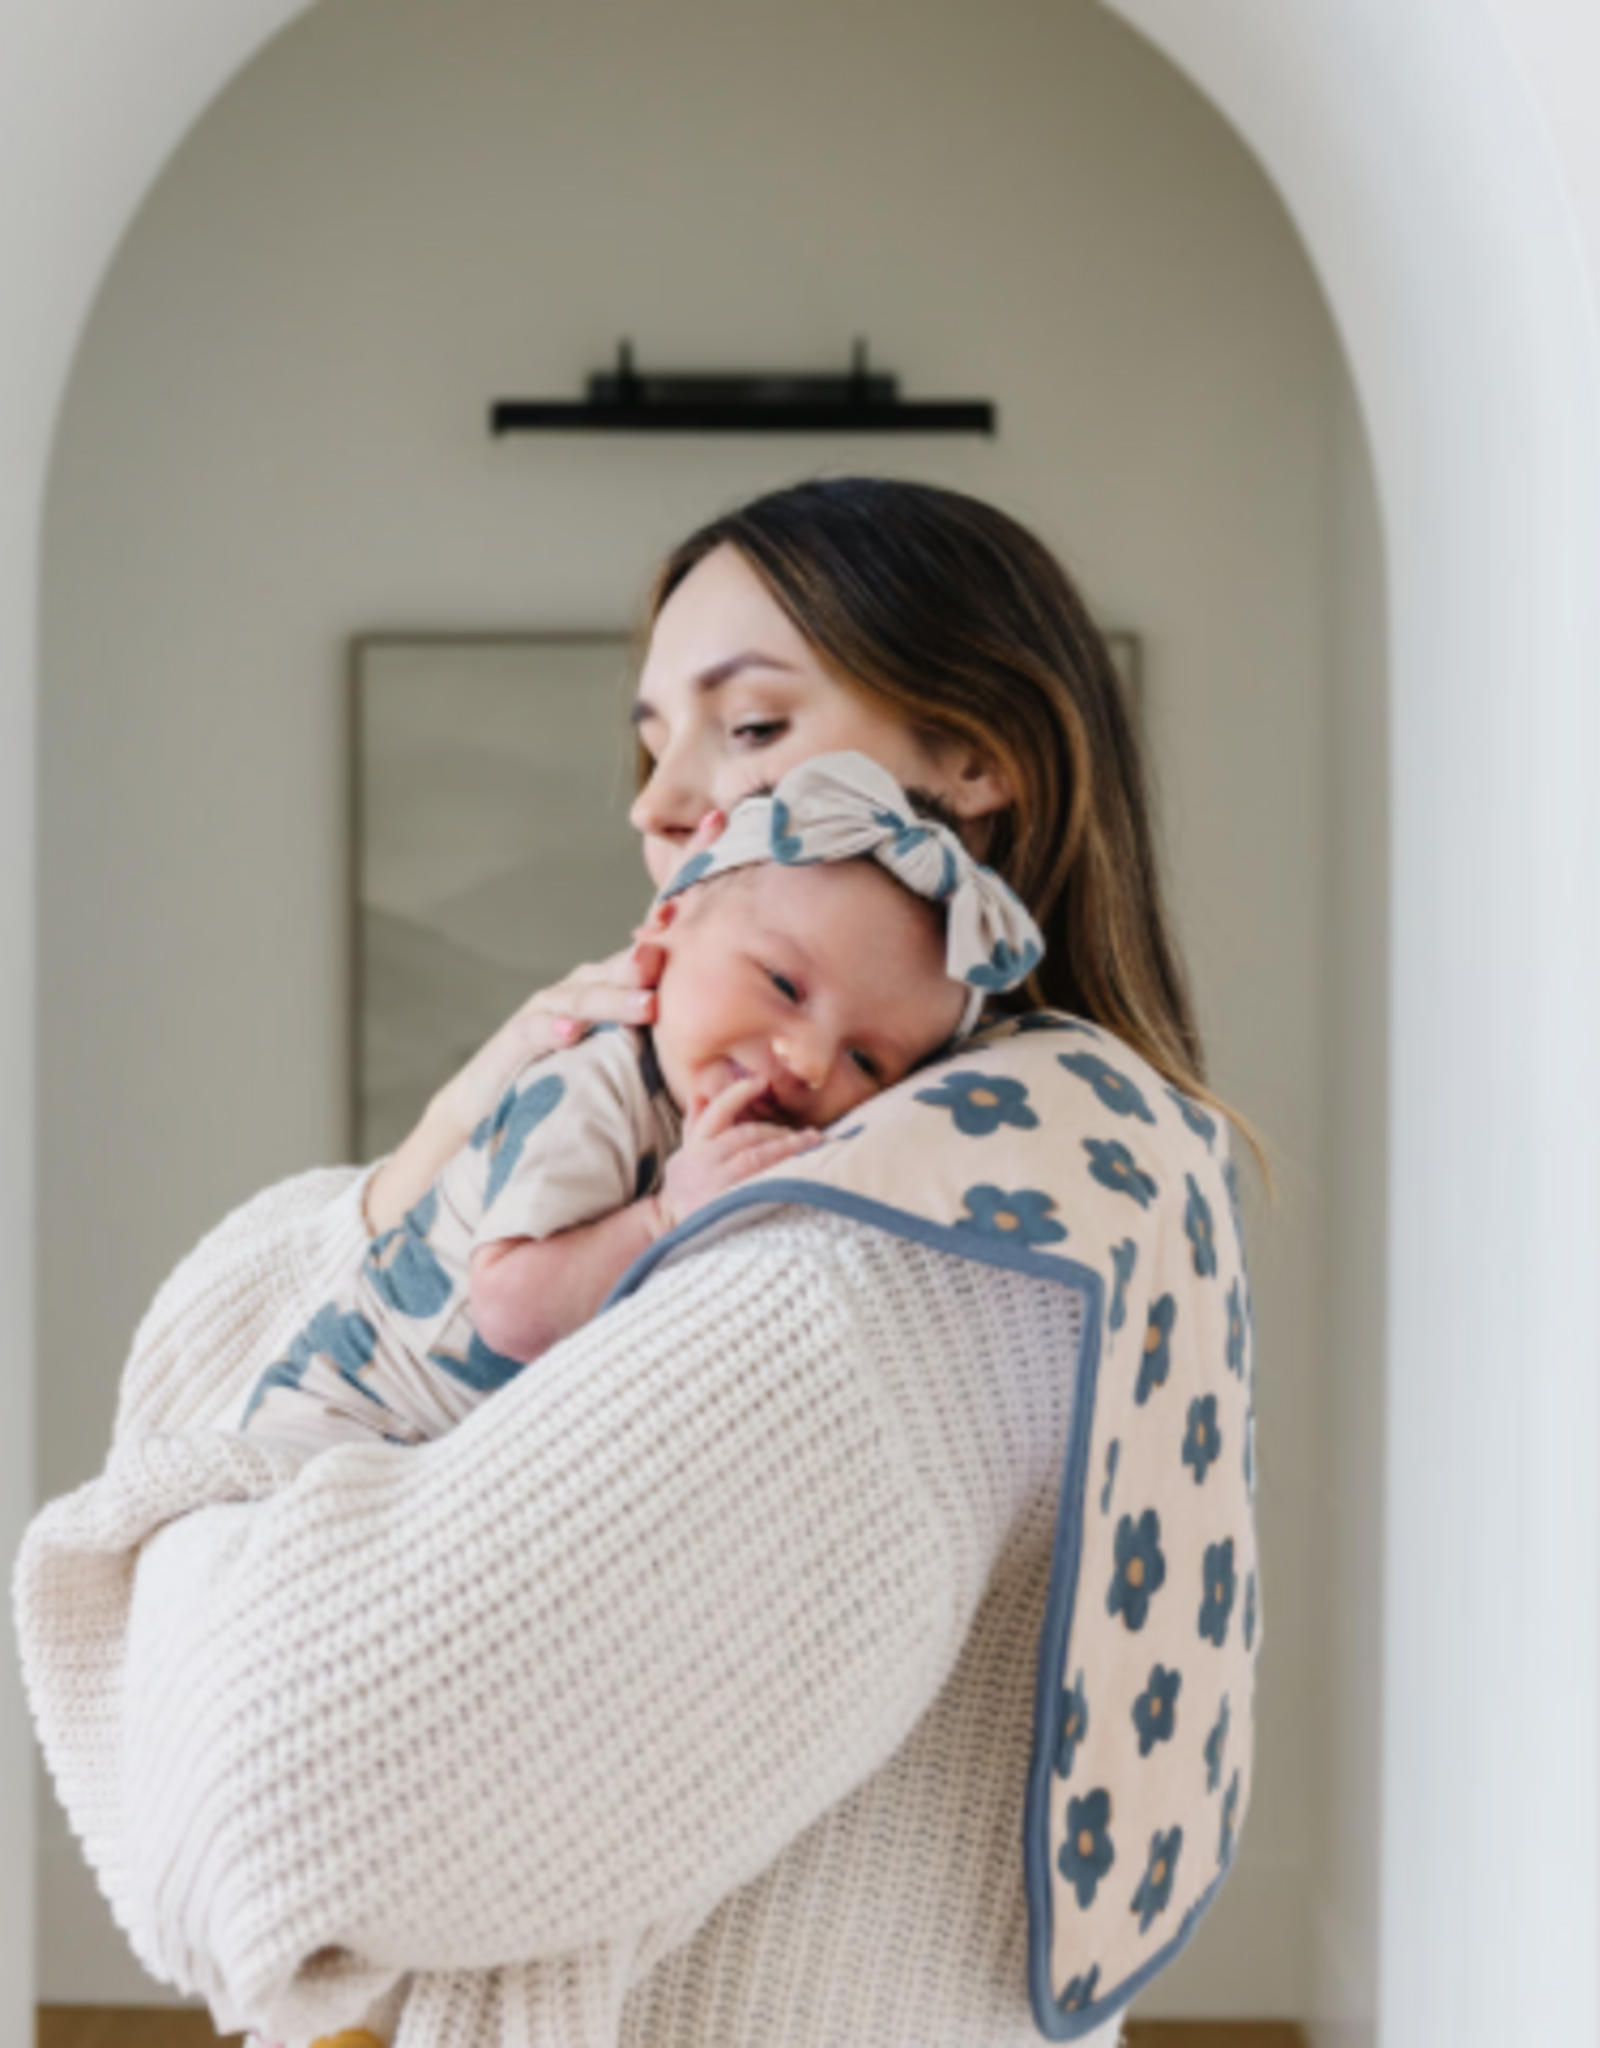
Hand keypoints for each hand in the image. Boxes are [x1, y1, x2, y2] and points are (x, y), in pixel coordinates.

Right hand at [364, 809, 725, 1235]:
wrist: (499, 1102)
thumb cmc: (584, 1076)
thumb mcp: (639, 1051)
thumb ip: (680, 1032)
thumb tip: (754, 1030)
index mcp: (622, 981)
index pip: (660, 931)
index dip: (687, 881)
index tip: (719, 831)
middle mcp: (588, 985)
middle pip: (626, 959)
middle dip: (654, 943)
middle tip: (680, 930)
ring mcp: (551, 1009)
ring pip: (586, 994)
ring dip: (616, 996)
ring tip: (647, 1002)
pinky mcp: (518, 1041)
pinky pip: (538, 1033)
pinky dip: (555, 1030)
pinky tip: (574, 1033)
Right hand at [657, 1075, 821, 1229]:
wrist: (669, 1230)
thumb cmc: (684, 1190)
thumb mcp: (683, 1156)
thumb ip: (694, 1125)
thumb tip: (701, 1094)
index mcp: (696, 1145)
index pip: (718, 1111)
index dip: (739, 1093)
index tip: (761, 1081)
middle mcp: (705, 1160)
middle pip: (746, 1134)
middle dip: (778, 1130)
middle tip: (804, 1133)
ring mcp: (716, 1183)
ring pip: (756, 1156)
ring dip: (787, 1147)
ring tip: (811, 1143)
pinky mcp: (728, 1205)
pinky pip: (759, 1184)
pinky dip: (781, 1173)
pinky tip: (800, 1170)